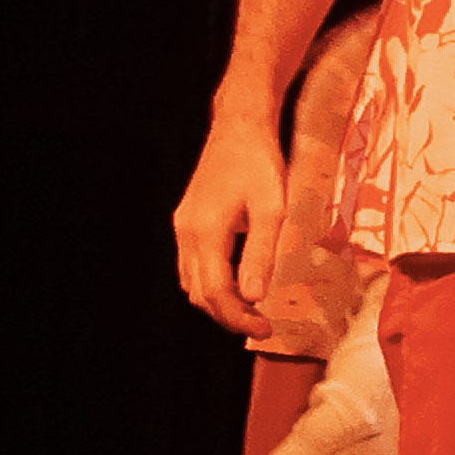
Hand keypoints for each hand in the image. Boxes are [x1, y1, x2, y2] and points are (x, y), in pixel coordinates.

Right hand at [169, 103, 288, 335]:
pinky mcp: (187, 220)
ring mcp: (182, 226)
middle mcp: (186, 232)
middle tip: (261, 324)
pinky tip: (236, 282)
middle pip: (199, 293)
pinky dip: (210, 282)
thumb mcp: (271, 209)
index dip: (238, 318)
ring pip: (191, 281)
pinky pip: (191, 264)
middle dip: (228, 315)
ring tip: (252, 308)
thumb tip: (255, 296)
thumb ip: (260, 253)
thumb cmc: (260, 163)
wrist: (239, 126)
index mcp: (206, 232)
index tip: (264, 328)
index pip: (215, 292)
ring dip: (217, 301)